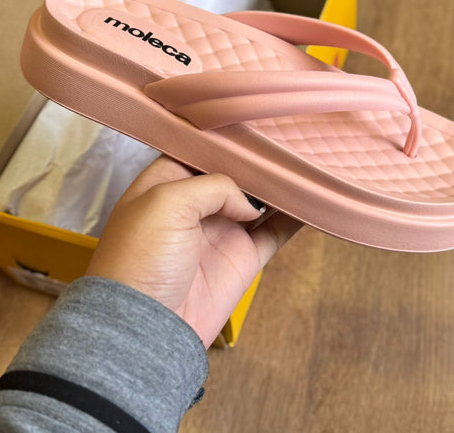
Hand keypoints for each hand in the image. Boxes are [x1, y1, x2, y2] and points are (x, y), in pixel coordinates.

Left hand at [86, 155, 301, 346]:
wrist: (147, 326)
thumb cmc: (139, 259)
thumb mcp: (166, 203)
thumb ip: (213, 186)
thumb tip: (249, 202)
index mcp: (167, 183)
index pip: (201, 151)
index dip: (226, 140)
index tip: (256, 127)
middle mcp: (196, 204)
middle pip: (235, 173)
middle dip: (259, 160)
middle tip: (290, 141)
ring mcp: (222, 230)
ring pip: (260, 199)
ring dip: (281, 186)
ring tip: (308, 164)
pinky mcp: (242, 257)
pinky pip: (276, 232)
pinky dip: (296, 217)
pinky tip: (314, 200)